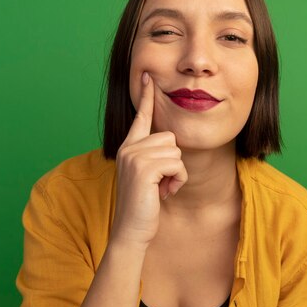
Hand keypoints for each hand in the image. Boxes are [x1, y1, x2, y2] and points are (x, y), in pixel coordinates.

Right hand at [110, 72, 187, 249]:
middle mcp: (129, 148)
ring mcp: (134, 156)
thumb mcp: (148, 176)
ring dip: (175, 173)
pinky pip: (177, 164)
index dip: (146, 96)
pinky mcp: (144, 168)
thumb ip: (154, 156)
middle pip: (170, 137)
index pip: (140, 116)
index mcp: (129, 147)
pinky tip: (163, 193)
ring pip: (175, 151)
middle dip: (173, 162)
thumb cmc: (143, 205)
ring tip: (159, 188)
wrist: (132, 230)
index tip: (149, 76)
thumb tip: (170, 142)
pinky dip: (177, 180)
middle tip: (159, 183)